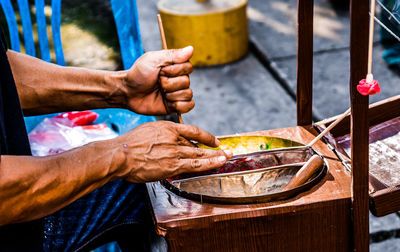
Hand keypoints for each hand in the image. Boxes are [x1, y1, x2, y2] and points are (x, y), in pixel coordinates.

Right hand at [114, 121, 232, 182]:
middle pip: (199, 143)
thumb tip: (170, 142)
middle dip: (214, 148)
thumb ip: (162, 135)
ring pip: (200, 154)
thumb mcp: (148, 130)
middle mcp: (174, 138)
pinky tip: (216, 164)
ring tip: (227, 157)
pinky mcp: (172, 165)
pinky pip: (195, 165)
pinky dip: (208, 164)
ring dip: (216, 156)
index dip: (206, 136)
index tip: (213, 140)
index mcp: (167, 127)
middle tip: (227, 150)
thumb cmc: (129, 144)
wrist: (121, 154)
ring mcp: (174, 152)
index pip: (192, 130)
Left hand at [124, 46, 193, 114]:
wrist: (128, 92)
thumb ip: (173, 55)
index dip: (174, 70)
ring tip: (160, 92)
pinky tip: (167, 102)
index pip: (188, 67)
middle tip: (157, 82)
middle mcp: (178, 79)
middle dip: (169, 83)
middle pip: (187, 82)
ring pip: (187, 94)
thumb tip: (191, 48)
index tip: (160, 70)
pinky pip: (188, 106)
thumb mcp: (153, 59)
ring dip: (171, 94)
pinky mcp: (175, 106)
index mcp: (175, 66)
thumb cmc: (138, 74)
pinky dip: (178, 105)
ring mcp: (177, 93)